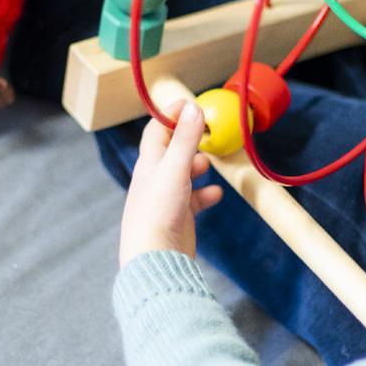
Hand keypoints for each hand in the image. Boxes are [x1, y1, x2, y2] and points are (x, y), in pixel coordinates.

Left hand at [119, 101, 223, 267]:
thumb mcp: (174, 170)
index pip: (157, 129)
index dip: (173, 114)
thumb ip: (185, 140)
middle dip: (190, 140)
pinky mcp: (179, 216)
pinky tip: (216, 194)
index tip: (193, 104)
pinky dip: (207, 193)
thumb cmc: (157, 214)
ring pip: (185, 173)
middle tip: (209, 132)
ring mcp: (167, 198)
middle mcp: (156, 178)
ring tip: (211, 163)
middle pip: (172, 150)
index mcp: (149, 163)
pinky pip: (195, 199)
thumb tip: (193, 109)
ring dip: (198, 165)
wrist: (155, 260)